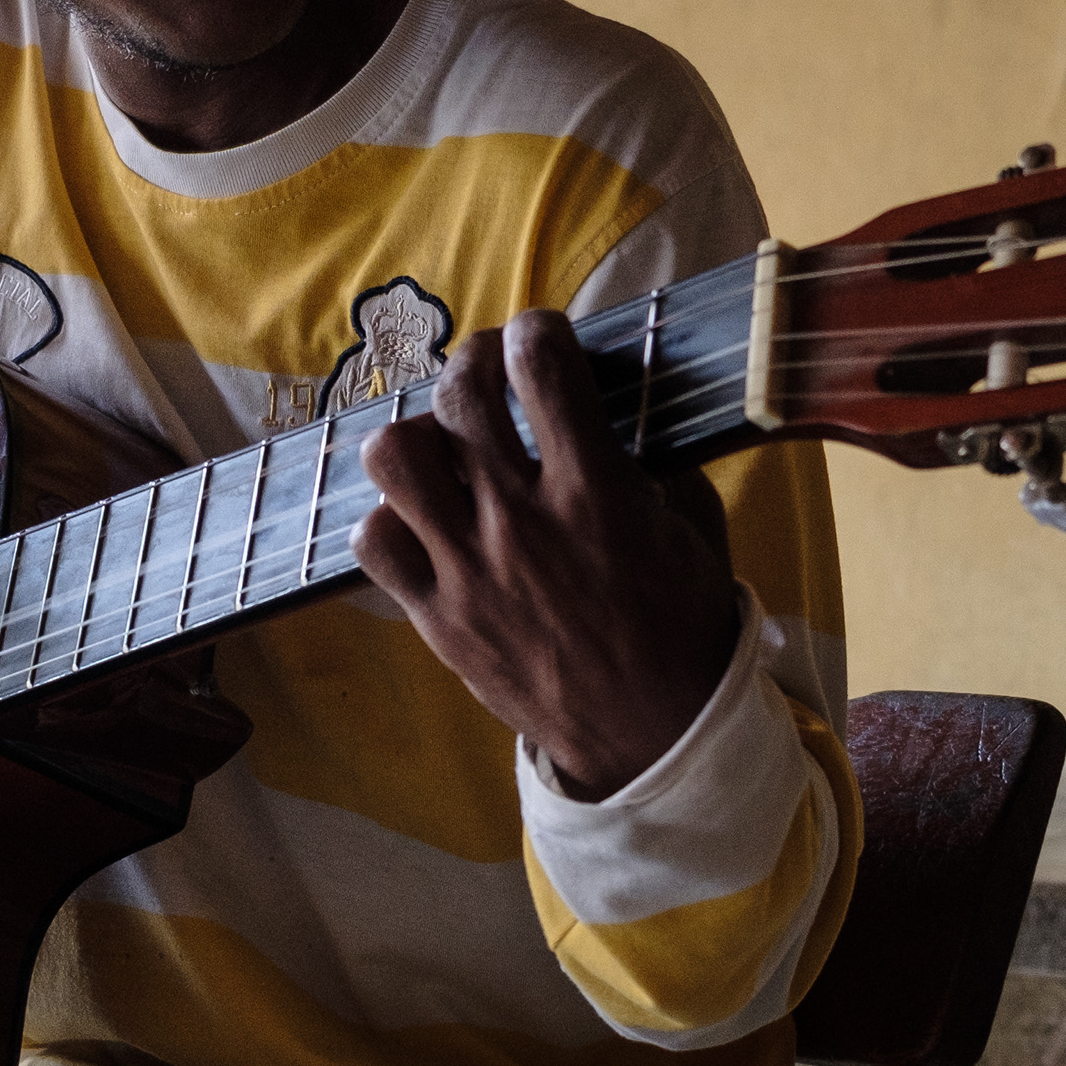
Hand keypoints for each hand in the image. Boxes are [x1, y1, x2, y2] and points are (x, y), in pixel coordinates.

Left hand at [355, 309, 742, 799]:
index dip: (536, 331)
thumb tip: (613, 409)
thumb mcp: (691, 529)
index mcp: (595, 492)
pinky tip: (425, 524)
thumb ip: (651, 462)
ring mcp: (469, 570)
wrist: (652, 734)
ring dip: (417, 436)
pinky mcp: (436, 617)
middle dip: (474, 361)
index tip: (541, 336)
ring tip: (444, 449)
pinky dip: (391, 521)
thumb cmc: (681, 627)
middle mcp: (521, 521)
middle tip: (490, 372)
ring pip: (393, 457)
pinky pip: (374, 542)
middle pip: (460, 395)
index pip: (543, 367)